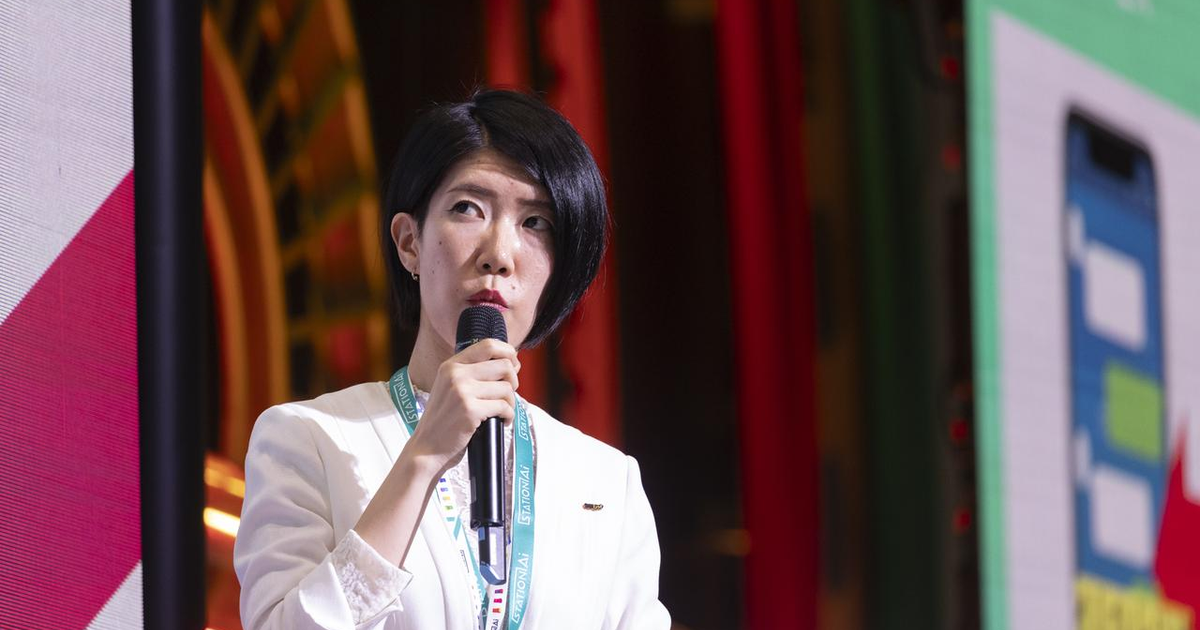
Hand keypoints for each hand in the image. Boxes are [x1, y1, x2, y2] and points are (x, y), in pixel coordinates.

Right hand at [406, 339, 520, 475]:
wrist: (426, 448)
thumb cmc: (443, 420)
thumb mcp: (450, 387)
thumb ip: (471, 373)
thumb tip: (509, 363)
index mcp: (451, 365)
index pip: (488, 345)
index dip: (508, 353)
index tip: (514, 365)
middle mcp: (456, 374)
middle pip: (504, 365)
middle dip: (513, 381)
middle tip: (508, 395)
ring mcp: (462, 392)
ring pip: (506, 387)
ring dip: (511, 402)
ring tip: (502, 412)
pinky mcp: (470, 410)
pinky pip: (504, 407)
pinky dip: (508, 416)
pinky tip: (502, 421)